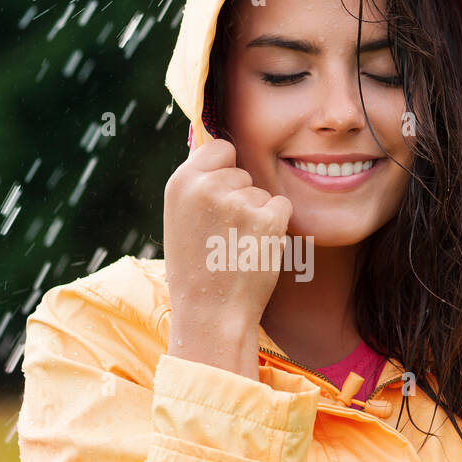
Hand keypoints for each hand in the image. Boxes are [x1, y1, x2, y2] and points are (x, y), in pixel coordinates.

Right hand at [163, 132, 292, 378]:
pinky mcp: (268, 218)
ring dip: (257, 216)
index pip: (219, 147)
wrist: (211, 314)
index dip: (225, 170)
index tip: (220, 197)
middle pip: (243, 172)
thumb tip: (222, 153)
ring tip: (235, 247)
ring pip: (262, 192)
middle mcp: (207, 186)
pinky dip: (276, 227)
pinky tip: (255, 250)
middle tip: (223, 236)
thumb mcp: (180, 219)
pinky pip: (282, 207)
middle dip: (240, 198)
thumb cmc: (195, 270)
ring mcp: (239, 202)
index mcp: (181, 182)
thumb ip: (198, 186)